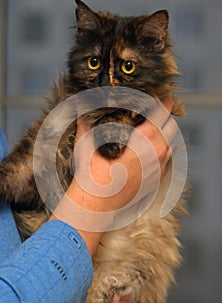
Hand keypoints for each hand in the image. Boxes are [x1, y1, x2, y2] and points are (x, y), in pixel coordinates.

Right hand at [52, 96, 176, 254]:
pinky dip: (160, 149)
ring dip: (163, 133)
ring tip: (148, 128)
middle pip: (171, 125)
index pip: (162, 111)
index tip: (157, 95)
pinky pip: (166, 159)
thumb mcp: (86, 144)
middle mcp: (158, 153)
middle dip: (164, 115)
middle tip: (151, 111)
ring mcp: (159, 168)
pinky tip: (145, 149)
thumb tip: (81, 107)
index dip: (162, 100)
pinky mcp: (156, 180)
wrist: (95, 207)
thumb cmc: (91, 175)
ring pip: (171, 143)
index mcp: (145, 140)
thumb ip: (86, 122)